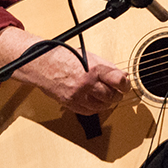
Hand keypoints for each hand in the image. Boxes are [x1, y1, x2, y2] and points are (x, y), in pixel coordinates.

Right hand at [0, 27, 130, 115]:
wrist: (42, 64)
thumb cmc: (65, 57)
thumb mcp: (90, 56)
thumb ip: (108, 67)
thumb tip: (123, 75)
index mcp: (94, 68)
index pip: (119, 80)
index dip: (126, 85)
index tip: (126, 85)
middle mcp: (87, 82)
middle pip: (112, 96)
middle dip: (117, 95)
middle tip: (117, 92)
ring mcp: (78, 94)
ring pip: (102, 106)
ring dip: (107, 103)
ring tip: (106, 96)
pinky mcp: (70, 103)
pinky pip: (89, 111)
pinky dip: (95, 108)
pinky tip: (95, 101)